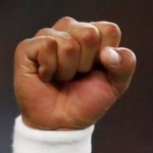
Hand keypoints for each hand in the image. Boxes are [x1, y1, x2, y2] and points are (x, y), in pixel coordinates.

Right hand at [14, 17, 136, 129]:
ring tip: (61, 78)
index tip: (98, 71)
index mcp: (93, 34)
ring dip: (68, 70)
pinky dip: (50, 69)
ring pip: (68, 43)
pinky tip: (46, 76)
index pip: (109, 30)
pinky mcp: (28, 47)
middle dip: (87, 63)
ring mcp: (48, 36)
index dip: (108, 56)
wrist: (61, 123)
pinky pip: (47, 46)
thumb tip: (108, 52)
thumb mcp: (116, 85)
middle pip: (89, 34)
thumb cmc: (86, 101)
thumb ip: (125, 64)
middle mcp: (70, 30)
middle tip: (77, 76)